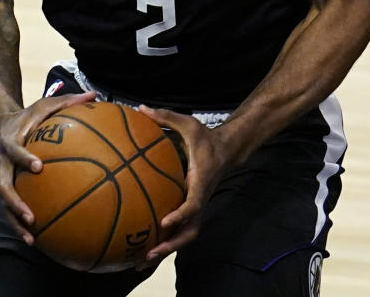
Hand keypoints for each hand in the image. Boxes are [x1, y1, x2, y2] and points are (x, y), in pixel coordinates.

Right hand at [0, 89, 97, 239]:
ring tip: (31, 239)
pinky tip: (36, 238)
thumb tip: (95, 94)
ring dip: (15, 222)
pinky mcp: (7, 187)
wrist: (1, 124)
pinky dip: (20, 224)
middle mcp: (3, 162)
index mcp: (10, 140)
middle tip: (32, 217)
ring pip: (3, 205)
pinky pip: (10, 209)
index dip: (24, 158)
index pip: (14, 150)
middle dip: (16, 203)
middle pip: (3, 186)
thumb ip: (69, 100)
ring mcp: (3, 177)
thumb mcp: (46, 104)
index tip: (39, 166)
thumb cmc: (30, 115)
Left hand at [135, 107, 234, 259]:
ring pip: (185, 236)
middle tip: (148, 254)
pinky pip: (181, 230)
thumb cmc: (206, 138)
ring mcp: (198, 207)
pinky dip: (166, 241)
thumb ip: (166, 117)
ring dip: (166, 249)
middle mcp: (200, 199)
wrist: (228, 150)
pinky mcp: (193, 210)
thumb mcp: (189, 124)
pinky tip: (146, 246)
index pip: (193, 204)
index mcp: (200, 181)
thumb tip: (141, 109)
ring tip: (141, 261)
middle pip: (189, 232)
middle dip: (170, 246)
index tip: (164, 222)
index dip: (180, 215)